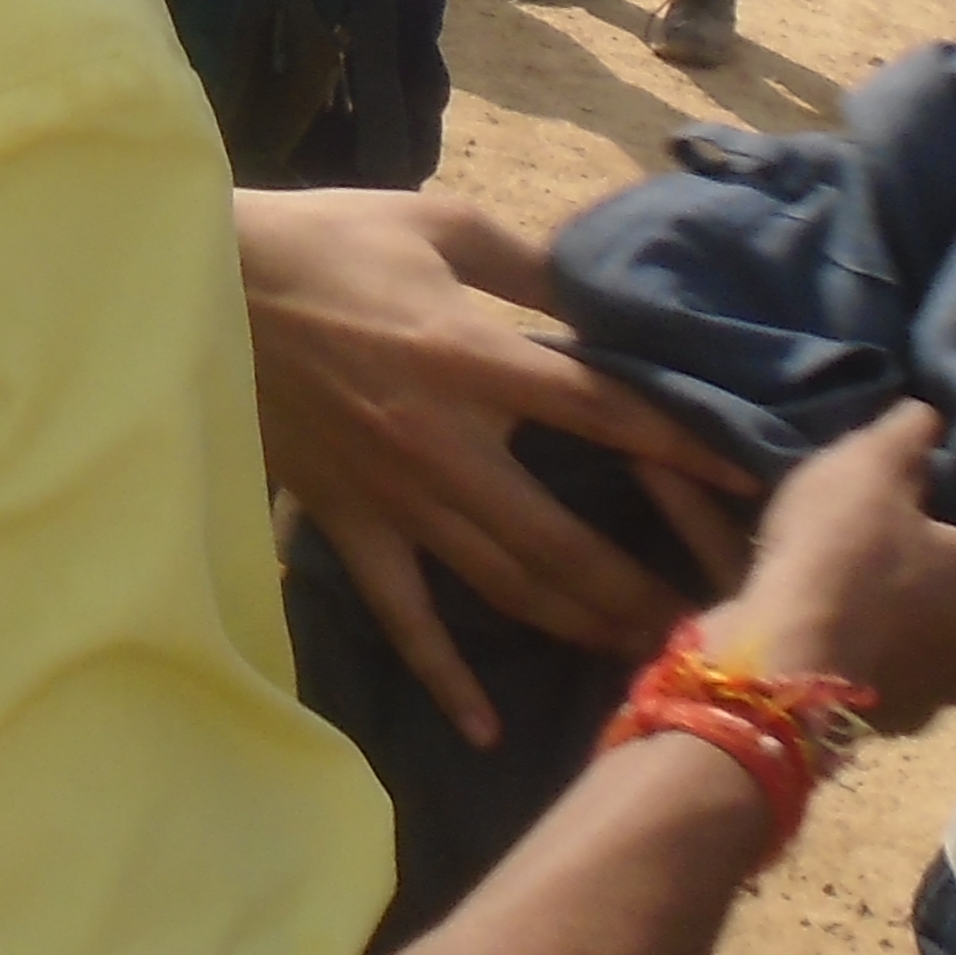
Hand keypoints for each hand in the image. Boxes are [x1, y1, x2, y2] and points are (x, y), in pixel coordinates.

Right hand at [237, 187, 756, 744]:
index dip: (682, 443)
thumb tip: (604, 285)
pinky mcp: (348, 525)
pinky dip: (441, 679)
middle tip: (710, 626)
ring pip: (502, 584)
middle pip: (563, 535)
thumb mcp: (437, 223)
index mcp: (472, 357)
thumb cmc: (328, 243)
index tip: (751, 479)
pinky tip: (486, 732)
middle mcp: (445, 444)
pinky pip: (400, 617)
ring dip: (575, 627)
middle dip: (639, 586)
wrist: (204, 285)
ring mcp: (394, 497)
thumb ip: (527, 261)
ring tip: (642, 663)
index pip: (602, 410)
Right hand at [707, 404, 955, 725]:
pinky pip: (909, 648)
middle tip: (915, 488)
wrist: (775, 666)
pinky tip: (853, 587)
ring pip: (951, 615)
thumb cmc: (846, 557)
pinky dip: (891, 621)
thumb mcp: (874, 463)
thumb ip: (914, 429)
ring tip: (877, 537)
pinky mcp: (906, 715)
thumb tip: (933, 413)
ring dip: (924, 583)